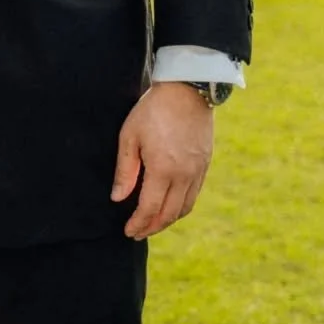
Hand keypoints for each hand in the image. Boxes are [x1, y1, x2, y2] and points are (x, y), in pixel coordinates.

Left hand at [112, 82, 213, 239]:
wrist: (186, 91)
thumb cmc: (152, 110)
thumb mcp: (130, 136)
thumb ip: (125, 170)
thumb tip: (118, 199)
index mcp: (163, 169)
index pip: (150, 208)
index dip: (138, 223)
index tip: (128, 231)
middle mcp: (185, 175)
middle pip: (169, 214)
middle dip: (152, 227)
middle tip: (138, 233)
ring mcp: (198, 171)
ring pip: (184, 208)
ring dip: (168, 220)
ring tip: (152, 223)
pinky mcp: (205, 165)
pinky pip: (194, 195)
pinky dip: (181, 206)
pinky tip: (169, 205)